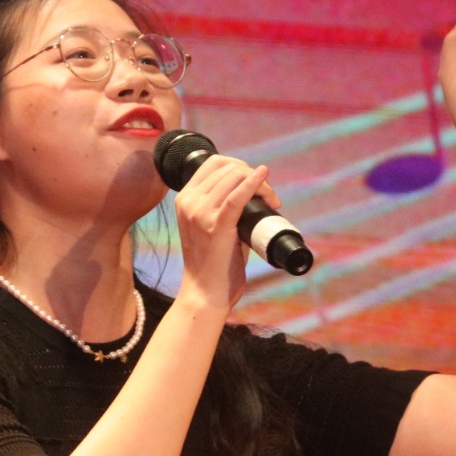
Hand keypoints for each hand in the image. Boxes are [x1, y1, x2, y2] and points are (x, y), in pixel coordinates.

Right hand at [172, 154, 277, 308]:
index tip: (255, 183)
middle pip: (227, 168)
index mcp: (184, 199)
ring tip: (271, 201)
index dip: (240, 166)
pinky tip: (264, 176)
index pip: (213, 163)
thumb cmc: (213, 262)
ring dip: (261, 185)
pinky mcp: (216, 226)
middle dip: (253, 176)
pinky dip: (254, 183)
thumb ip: (221, 205)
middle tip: (268, 197)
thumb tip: (253, 189)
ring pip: (236, 178)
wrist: (205, 292)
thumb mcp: (208, 226)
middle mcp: (189, 202)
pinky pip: (237, 196)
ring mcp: (200, 214)